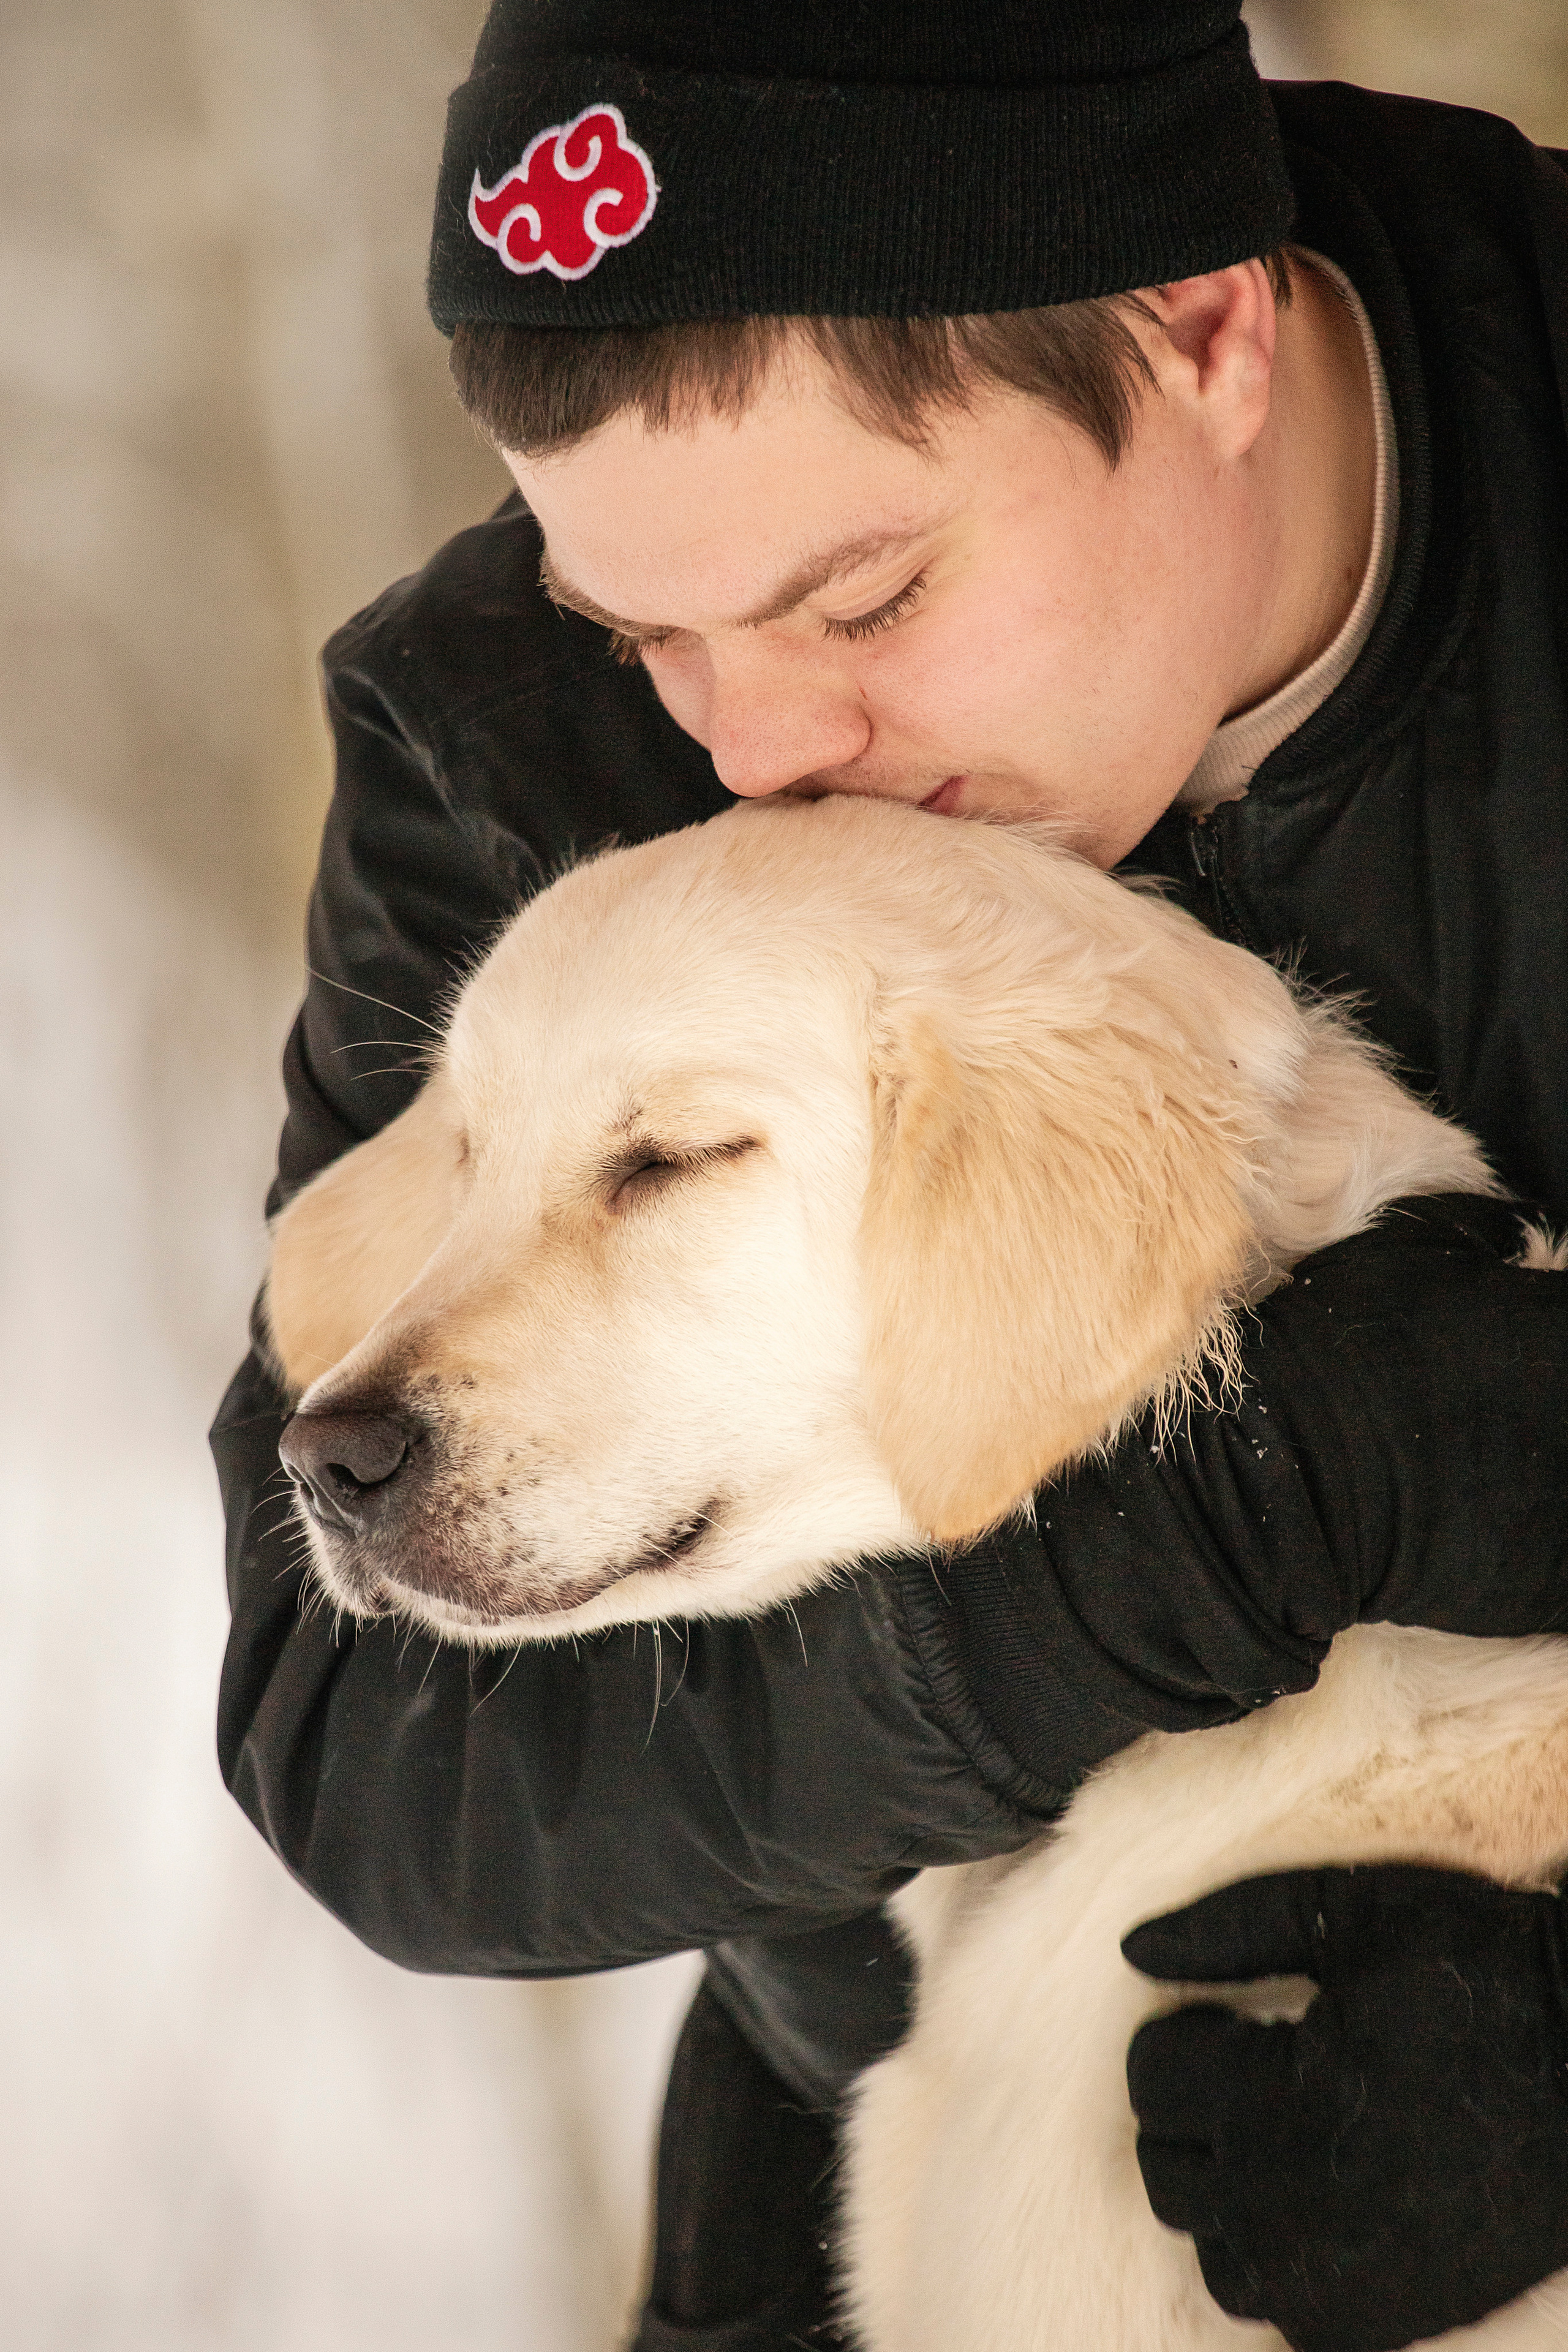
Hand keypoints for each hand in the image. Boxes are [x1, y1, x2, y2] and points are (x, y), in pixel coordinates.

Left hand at [1123, 1866, 1567, 2351]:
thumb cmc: (1482, 1975)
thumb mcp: (1353, 1912)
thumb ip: (1230, 1926)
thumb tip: (1133, 1948)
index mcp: (1272, 2097)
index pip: (1153, 2078)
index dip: (1182, 2034)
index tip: (1228, 2018)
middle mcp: (1291, 2204)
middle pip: (1167, 2171)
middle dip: (1189, 2110)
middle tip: (1245, 2070)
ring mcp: (1339, 2277)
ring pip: (1213, 2252)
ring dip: (1223, 2192)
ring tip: (1275, 2134)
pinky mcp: (1385, 2319)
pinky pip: (1282, 2311)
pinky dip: (1279, 2259)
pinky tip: (1317, 2196)